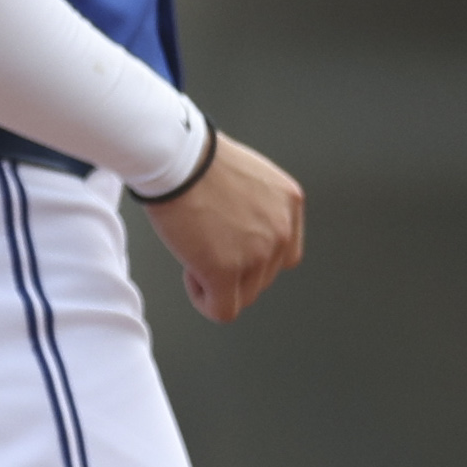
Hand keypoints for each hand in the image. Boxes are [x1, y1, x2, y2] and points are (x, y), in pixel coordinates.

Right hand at [134, 127, 305, 324]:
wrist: (177, 157)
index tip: (227, 241)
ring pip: (244, 296)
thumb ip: (258, 206)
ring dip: (219, 282)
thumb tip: (241, 232)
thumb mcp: (249, 176)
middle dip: (234, 267)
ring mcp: (256, 254)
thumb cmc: (198, 159)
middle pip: (263, 277)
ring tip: (195, 252)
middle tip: (204, 243)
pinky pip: (222, 310)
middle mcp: (281, 231)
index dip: (253, 254)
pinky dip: (205, 300)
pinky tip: (191, 274)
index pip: (284, 254)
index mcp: (289, 204)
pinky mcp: (225, 271)